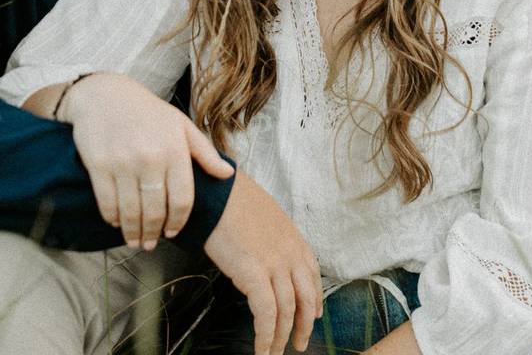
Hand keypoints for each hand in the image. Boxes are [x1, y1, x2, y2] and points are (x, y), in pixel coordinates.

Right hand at [63, 72, 234, 249]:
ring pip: (131, 212)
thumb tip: (227, 175)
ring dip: (133, 232)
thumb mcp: (181, 126)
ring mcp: (122, 163)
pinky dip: (112, 218)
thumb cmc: (148, 112)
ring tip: (135, 241)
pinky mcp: (98, 166)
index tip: (173, 232)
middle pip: (156, 210)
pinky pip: (107, 202)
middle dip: (154, 233)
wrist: (105, 95)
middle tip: (151, 244)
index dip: (179, 222)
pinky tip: (116, 222)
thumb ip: (205, 153)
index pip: (182, 199)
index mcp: (174, 150)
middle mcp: (150, 158)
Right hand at [204, 170, 323, 354]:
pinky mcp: (255, 275)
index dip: (314, 299)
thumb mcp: (265, 214)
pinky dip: (265, 335)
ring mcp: (275, 265)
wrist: (217, 191)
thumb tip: (265, 249)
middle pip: (305, 298)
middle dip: (304, 325)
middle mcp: (290, 254)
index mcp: (294, 239)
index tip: (314, 315)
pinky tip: (261, 347)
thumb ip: (273, 236)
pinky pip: (266, 314)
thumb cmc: (233, 199)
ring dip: (282, 337)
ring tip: (274, 353)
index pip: (312, 276)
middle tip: (299, 343)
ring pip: (287, 311)